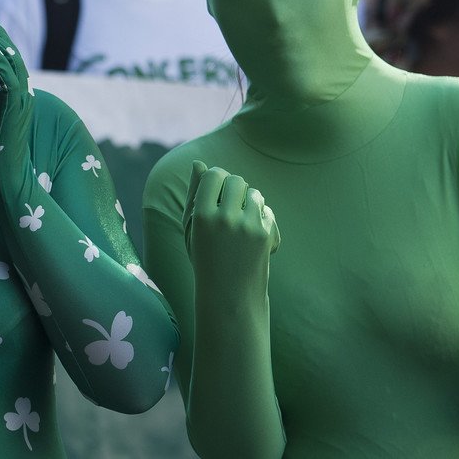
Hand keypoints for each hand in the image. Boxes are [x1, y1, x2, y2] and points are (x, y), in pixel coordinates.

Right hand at [182, 161, 279, 283]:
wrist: (229, 295)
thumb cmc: (205, 259)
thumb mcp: (192, 229)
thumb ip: (195, 194)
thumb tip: (198, 163)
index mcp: (201, 216)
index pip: (214, 175)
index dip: (217, 177)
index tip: (217, 188)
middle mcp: (224, 218)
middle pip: (236, 180)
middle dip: (235, 187)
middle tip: (229, 204)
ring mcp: (247, 226)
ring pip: (254, 193)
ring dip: (249, 201)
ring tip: (240, 221)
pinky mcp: (265, 234)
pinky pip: (266, 209)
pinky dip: (260, 217)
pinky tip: (251, 234)